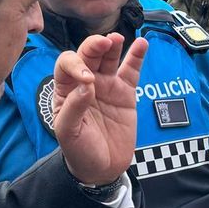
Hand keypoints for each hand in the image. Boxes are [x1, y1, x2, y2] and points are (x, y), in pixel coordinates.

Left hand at [50, 32, 147, 185]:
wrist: (101, 168)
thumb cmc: (78, 149)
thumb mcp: (68, 132)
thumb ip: (74, 108)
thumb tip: (86, 86)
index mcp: (66, 88)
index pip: (66, 64)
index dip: (75, 65)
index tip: (87, 80)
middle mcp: (85, 82)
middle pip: (88, 55)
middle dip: (94, 46)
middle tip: (103, 43)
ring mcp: (106, 85)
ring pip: (108, 58)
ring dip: (112, 45)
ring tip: (117, 39)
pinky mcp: (125, 93)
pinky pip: (131, 71)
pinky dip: (137, 56)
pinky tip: (142, 43)